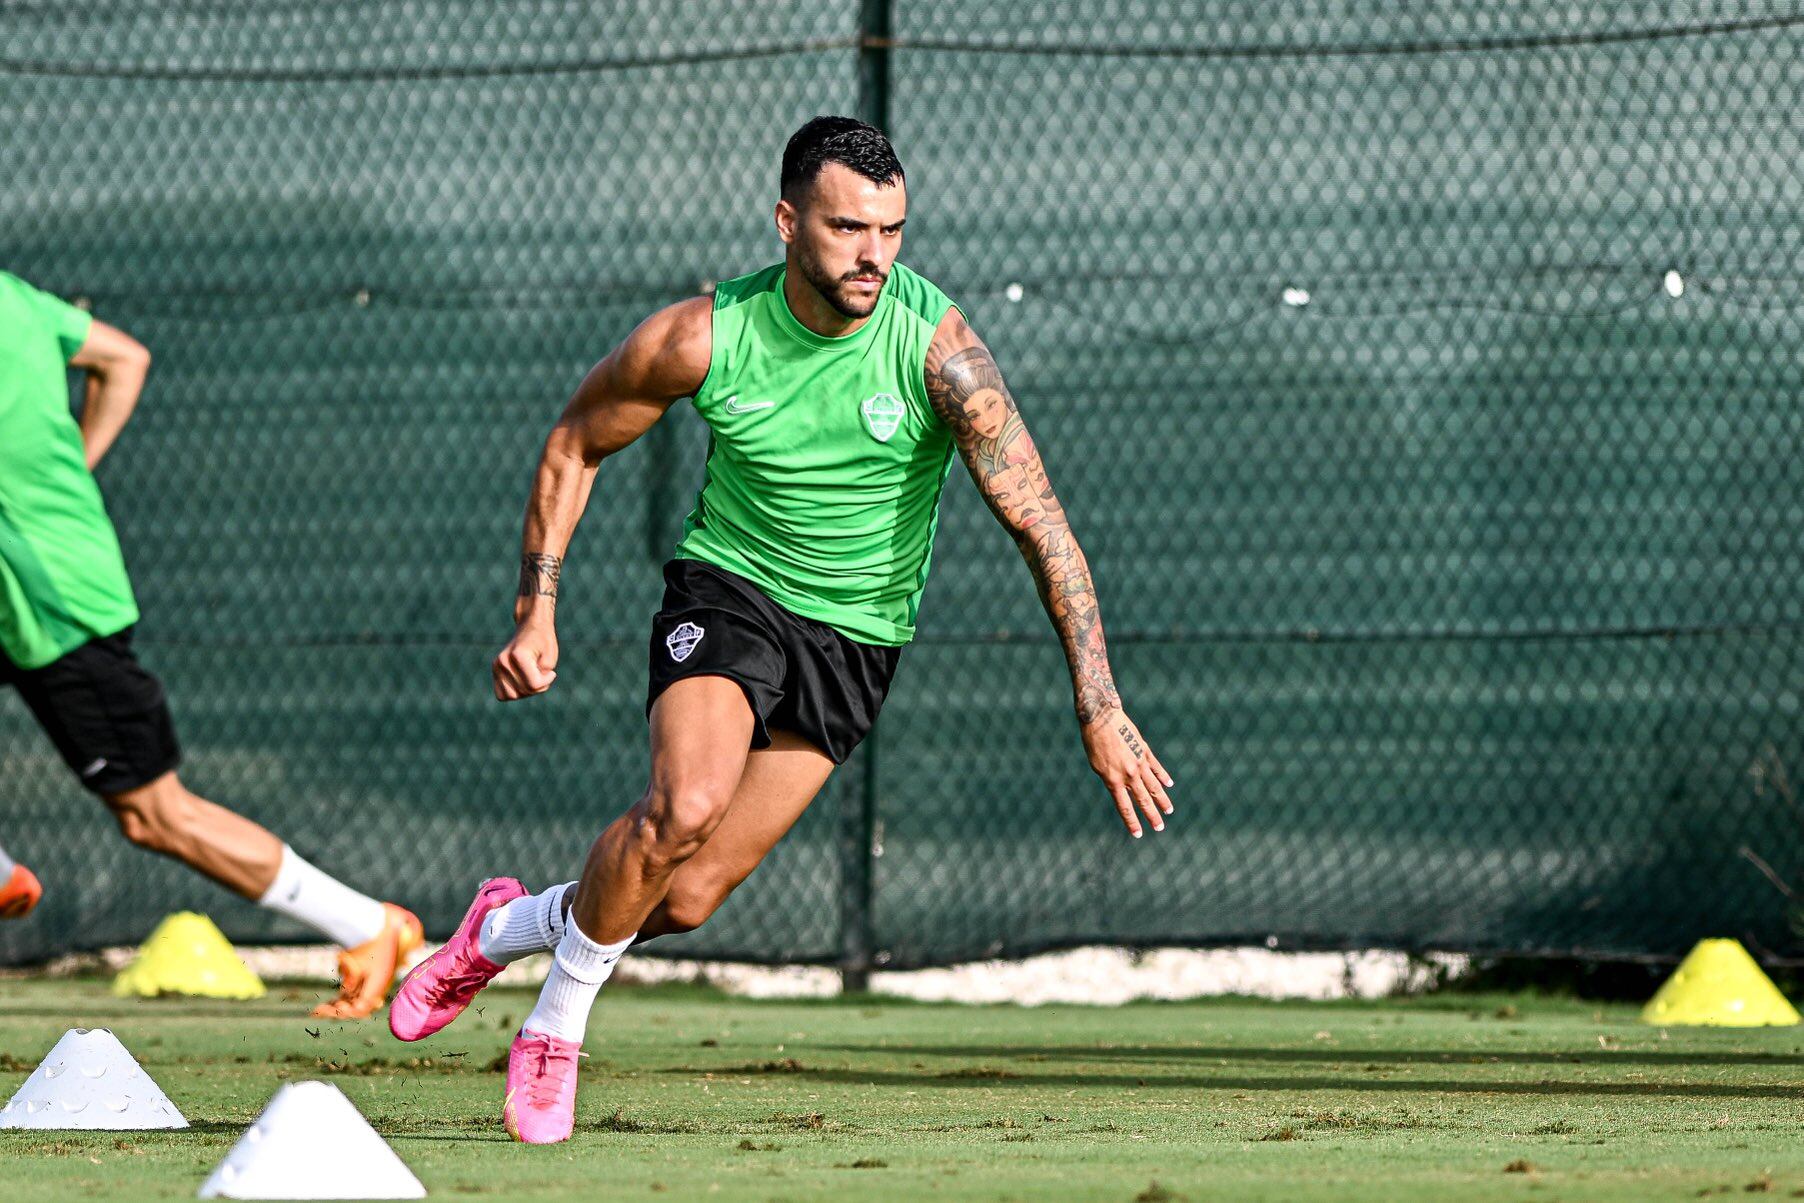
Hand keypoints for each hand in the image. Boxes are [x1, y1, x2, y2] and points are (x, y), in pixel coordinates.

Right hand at [493, 616, 558, 699]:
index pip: (533, 684)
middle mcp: (503, 661)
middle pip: (523, 691)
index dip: (546, 682)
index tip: (552, 672)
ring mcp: (496, 666)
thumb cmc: (543, 642)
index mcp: (518, 656)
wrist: (531, 626)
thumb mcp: (550, 659)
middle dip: (537, 686)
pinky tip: (523, 682)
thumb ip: (541, 680)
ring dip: (526, 691)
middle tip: (542, 673)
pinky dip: (514, 692)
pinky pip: (502, 694)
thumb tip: (524, 692)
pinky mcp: (494, 670)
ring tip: (533, 677)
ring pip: (511, 695)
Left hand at [1081, 708, 1172, 837]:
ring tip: (1169, 811)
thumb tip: (1123, 791)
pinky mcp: (1144, 751)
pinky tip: (1169, 785)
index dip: (1132, 822)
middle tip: (1160, 828)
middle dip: (1152, 816)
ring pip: (1154, 786)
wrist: (1101, 717)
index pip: (1125, 807)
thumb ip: (1111, 780)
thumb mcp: (1098, 766)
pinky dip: (1163, 777)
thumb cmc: (1093, 743)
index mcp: (1114, 780)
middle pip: (1143, 800)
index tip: (1138, 834)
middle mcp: (1129, 775)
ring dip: (1162, 800)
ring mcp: (1139, 763)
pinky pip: (1156, 768)